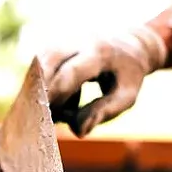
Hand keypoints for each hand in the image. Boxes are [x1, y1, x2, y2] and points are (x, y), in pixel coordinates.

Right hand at [39, 26, 166, 136]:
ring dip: (41, 88)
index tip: (49, 116)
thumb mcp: (126, 96)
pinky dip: (44, 86)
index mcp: (101, 52)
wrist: (131, 46)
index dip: (57, 93)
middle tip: (43, 115)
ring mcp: (66, 40)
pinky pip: (41, 66)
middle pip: (49, 58)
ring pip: (41, 61)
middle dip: (41, 88)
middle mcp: (80, 41)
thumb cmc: (128, 76)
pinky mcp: (56, 46)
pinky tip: (63, 100)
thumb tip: (79, 131)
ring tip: (60, 111)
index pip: (72, 71)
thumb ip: (103, 112)